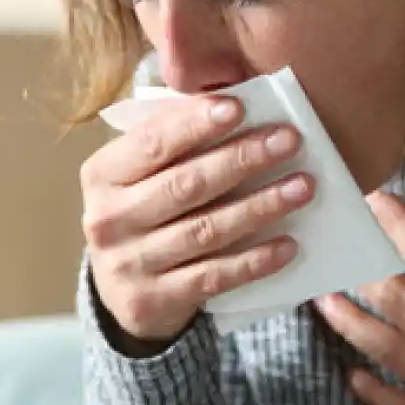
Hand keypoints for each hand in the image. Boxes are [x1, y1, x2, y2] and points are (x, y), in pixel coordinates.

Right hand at [82, 96, 314, 349]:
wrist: (117, 289)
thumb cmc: (141, 211)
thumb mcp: (139, 173)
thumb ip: (172, 141)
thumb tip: (232, 104)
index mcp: (102, 175)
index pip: (152, 143)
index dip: (195, 124)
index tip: (240, 108)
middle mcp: (107, 219)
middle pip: (186, 184)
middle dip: (242, 159)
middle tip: (288, 141)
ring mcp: (128, 264)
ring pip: (206, 230)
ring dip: (260, 206)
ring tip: (302, 187)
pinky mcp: (152, 301)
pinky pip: (213, 276)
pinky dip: (254, 260)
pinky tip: (287, 244)